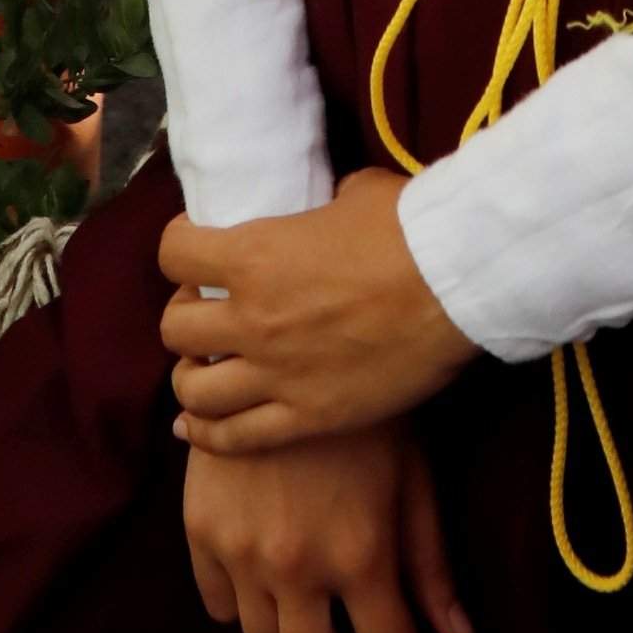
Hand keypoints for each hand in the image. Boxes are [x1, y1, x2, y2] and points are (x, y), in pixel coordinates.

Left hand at [161, 166, 478, 451]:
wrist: (458, 283)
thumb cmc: (409, 227)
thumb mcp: (354, 194)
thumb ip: (322, 207)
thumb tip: (328, 208)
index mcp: (253, 255)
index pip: (174, 254)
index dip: (179, 247)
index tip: (194, 248)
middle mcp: (252, 319)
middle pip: (174, 329)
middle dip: (184, 317)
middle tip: (209, 313)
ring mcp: (277, 374)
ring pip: (194, 390)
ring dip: (191, 377)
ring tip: (206, 370)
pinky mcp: (309, 417)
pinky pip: (236, 439)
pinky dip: (208, 434)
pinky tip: (197, 428)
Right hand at [181, 424, 472, 632]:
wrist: (281, 341)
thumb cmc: (364, 410)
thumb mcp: (411, 477)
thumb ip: (431, 566)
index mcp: (360, 555)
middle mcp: (296, 566)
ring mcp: (241, 551)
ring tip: (311, 604)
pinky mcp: (199, 529)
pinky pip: (218, 606)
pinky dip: (245, 602)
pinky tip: (267, 569)